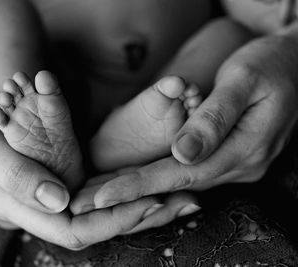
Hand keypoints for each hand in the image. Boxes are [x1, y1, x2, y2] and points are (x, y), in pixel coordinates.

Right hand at [0, 88, 197, 248]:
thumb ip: (16, 174)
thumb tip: (61, 202)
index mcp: (15, 204)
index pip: (76, 229)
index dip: (117, 219)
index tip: (156, 201)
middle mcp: (30, 206)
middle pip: (93, 225)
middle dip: (139, 215)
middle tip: (184, 201)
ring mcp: (36, 195)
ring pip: (93, 211)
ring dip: (133, 203)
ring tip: (173, 193)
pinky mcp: (40, 179)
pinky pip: (83, 193)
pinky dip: (113, 189)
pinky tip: (136, 181)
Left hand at [71, 26, 297, 212]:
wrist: (296, 64)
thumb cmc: (270, 65)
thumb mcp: (244, 81)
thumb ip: (214, 118)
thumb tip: (182, 153)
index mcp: (244, 149)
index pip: (180, 174)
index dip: (138, 186)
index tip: (102, 196)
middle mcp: (239, 165)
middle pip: (175, 186)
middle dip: (128, 195)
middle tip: (86, 203)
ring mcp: (235, 164)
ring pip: (179, 182)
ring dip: (139, 189)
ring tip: (100, 194)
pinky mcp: (229, 157)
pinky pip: (189, 173)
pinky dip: (158, 178)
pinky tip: (134, 180)